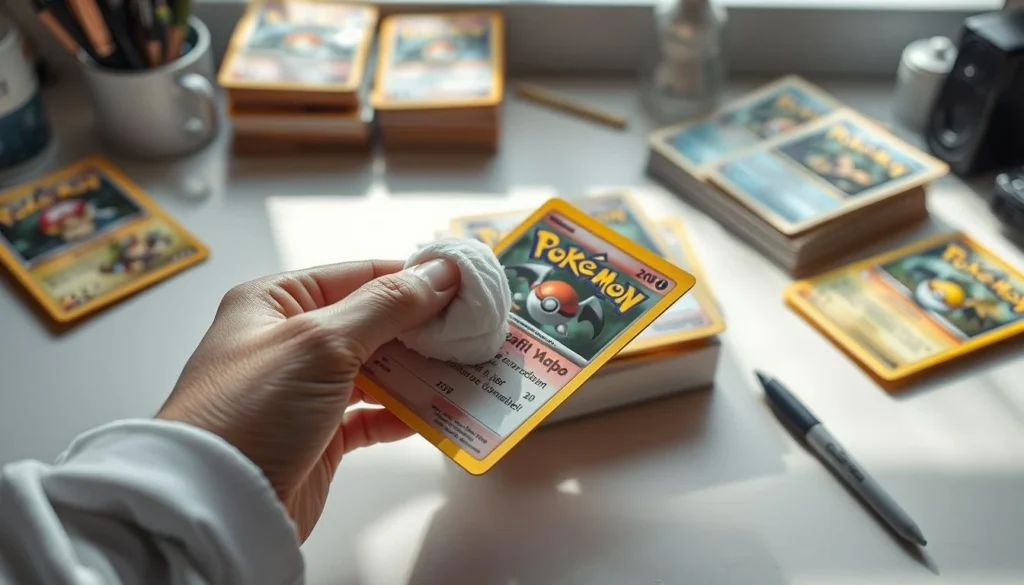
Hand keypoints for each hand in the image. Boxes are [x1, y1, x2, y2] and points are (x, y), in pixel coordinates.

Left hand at [157, 259, 460, 539]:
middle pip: (373, 323)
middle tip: (474, 329)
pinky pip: (373, 415)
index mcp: (275, 302)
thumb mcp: (320, 341)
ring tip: (467, 368)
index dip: (412, 278)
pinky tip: (438, 410)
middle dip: (423, 329)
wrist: (216, 506)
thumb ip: (386, 305)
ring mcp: (305, 390)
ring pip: (378, 371)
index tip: (464, 285)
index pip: (358, 275)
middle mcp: (289, 341)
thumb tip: (439, 273)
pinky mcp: (319, 436)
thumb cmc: (248, 411)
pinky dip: (406, 413)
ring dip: (421, 372)